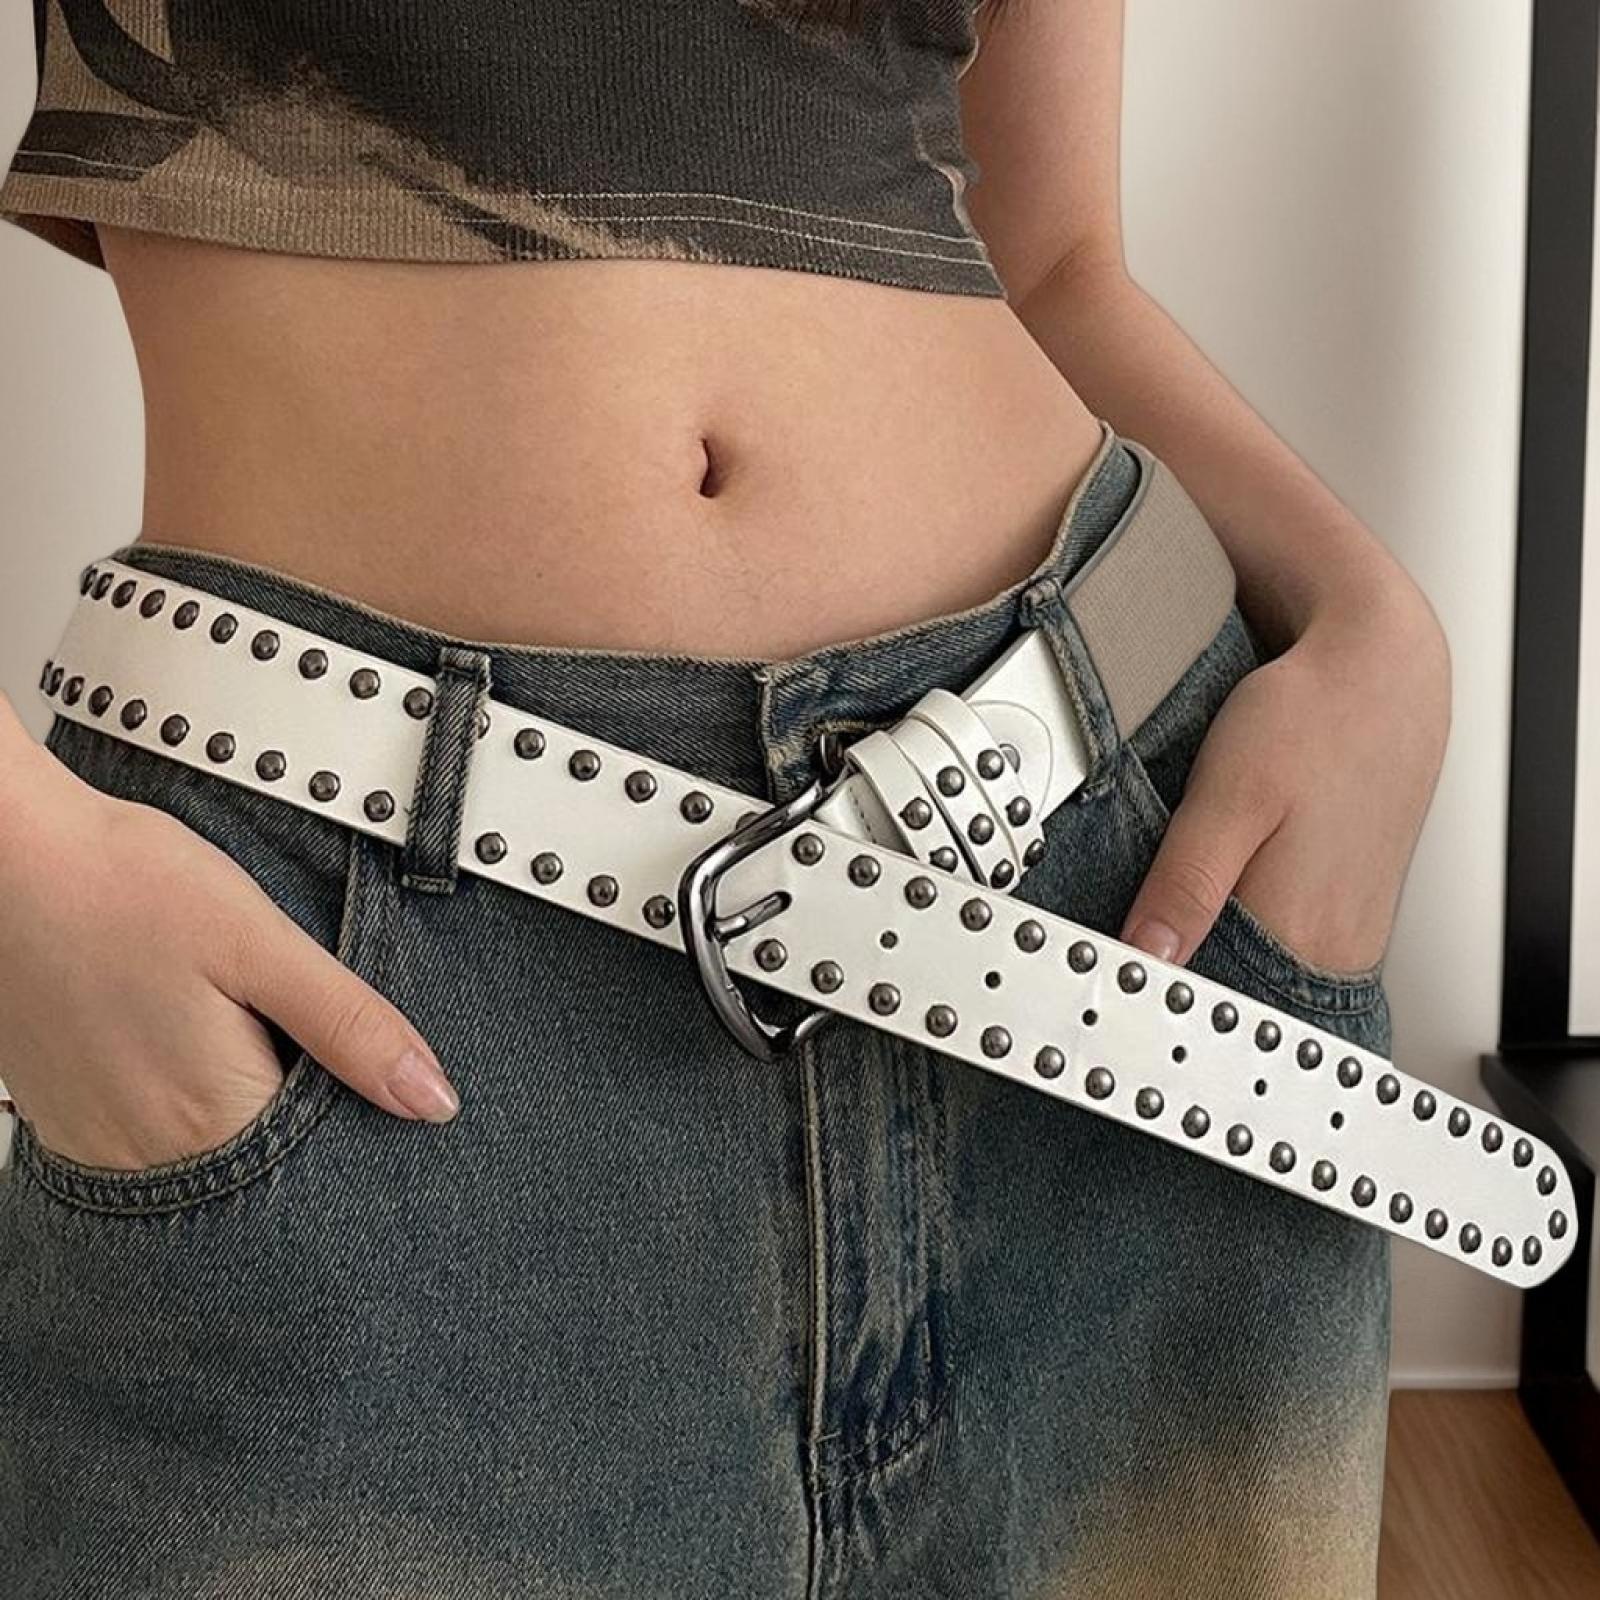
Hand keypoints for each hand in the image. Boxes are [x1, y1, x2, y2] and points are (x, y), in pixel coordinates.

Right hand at [0, 746, 458, 1171]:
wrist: (9, 856)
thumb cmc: (127, 883)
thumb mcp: (264, 945)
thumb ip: (351, 1028)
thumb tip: (432, 1099)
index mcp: (213, 1115)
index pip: (322, 1178)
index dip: (361, 1133)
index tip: (374, 1091)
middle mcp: (148, 1153)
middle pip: (263, 1178)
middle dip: (302, 1133)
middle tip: (301, 1049)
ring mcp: (96, 1145)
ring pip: (206, 1168)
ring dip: (242, 1124)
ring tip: (241, 1041)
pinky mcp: (64, 1122)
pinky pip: (147, 1150)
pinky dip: (183, 1115)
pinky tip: (189, 1052)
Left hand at [1118, 588, 1450, 974]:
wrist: (1382, 674)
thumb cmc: (1313, 720)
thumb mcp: (1227, 796)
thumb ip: (1185, 884)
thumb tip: (1145, 956)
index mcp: (1303, 930)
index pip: (1216, 1008)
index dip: (1159, 1003)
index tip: (1113, 988)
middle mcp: (1334, 946)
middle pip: (1238, 1000)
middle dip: (1180, 986)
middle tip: (1125, 957)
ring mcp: (1346, 933)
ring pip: (1257, 975)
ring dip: (1208, 962)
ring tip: (1160, 933)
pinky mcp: (1346, 910)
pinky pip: (1280, 946)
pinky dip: (1239, 937)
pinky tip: (1210, 911)